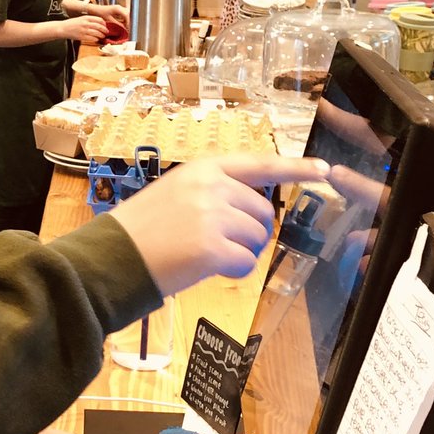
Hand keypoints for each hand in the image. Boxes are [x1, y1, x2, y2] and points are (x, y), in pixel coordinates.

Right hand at [59, 15, 107, 43]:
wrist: (63, 28)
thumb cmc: (71, 24)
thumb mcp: (81, 18)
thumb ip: (89, 20)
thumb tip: (98, 23)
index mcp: (86, 18)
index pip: (99, 19)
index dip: (104, 23)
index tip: (105, 25)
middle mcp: (86, 23)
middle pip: (99, 26)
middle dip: (105, 30)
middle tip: (106, 32)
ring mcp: (84, 30)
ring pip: (97, 33)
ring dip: (101, 35)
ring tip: (102, 36)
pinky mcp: (82, 37)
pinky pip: (92, 38)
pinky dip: (96, 39)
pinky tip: (96, 39)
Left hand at [90, 3, 128, 27]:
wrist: (95, 9)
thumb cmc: (100, 14)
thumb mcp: (108, 20)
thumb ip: (116, 24)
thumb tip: (123, 29)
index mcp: (118, 9)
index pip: (126, 15)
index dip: (128, 22)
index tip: (128, 29)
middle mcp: (120, 7)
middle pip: (128, 14)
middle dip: (129, 22)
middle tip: (128, 29)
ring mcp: (119, 8)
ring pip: (127, 14)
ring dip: (127, 21)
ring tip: (126, 28)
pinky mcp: (118, 10)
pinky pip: (124, 15)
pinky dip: (125, 20)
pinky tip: (123, 25)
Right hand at [108, 154, 330, 295]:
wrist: (111, 256)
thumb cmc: (140, 231)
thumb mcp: (175, 193)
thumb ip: (213, 192)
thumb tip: (251, 211)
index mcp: (202, 169)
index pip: (259, 164)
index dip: (295, 168)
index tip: (323, 170)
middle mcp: (210, 187)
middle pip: (263, 210)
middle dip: (252, 231)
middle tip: (222, 244)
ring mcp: (212, 216)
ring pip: (257, 238)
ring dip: (241, 252)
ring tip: (206, 255)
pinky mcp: (211, 248)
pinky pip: (245, 262)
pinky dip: (233, 270)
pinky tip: (207, 268)